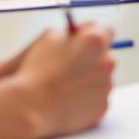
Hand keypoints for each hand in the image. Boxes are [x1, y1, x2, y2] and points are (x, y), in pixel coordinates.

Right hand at [15, 22, 114, 138]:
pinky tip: (69, 99)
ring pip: (102, 78)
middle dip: (92, 59)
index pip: (107, 31)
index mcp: (96, 41)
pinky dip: (88, 98)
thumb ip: (72, 31)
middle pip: (105, 56)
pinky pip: (98, 98)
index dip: (92, 35)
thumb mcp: (50, 36)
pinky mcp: (102, 106)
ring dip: (89, 79)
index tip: (82, 41)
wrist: (31, 107)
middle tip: (71, 66)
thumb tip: (82, 32)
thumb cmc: (37, 70)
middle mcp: (107, 62)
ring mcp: (107, 86)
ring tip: (66, 86)